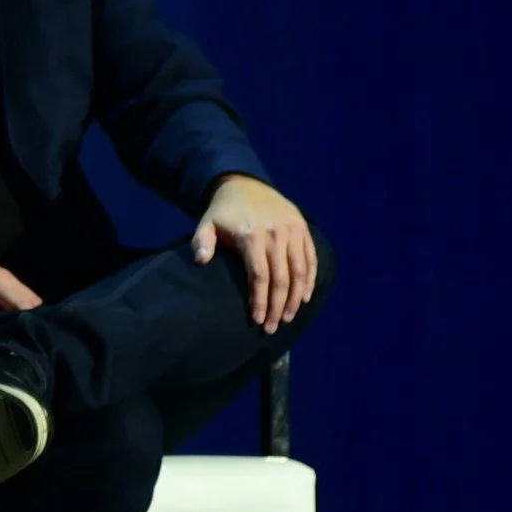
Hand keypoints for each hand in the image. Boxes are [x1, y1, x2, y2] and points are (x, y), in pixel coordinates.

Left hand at [193, 175, 317, 334]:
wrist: (246, 184)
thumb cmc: (224, 213)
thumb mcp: (207, 223)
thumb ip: (201, 241)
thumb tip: (200, 260)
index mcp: (251, 235)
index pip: (259, 276)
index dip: (260, 301)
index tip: (258, 321)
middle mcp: (275, 233)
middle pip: (281, 279)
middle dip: (278, 307)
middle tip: (273, 328)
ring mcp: (292, 230)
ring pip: (300, 272)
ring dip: (295, 298)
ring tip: (288, 318)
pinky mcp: (302, 228)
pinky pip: (311, 259)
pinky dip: (309, 281)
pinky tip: (304, 298)